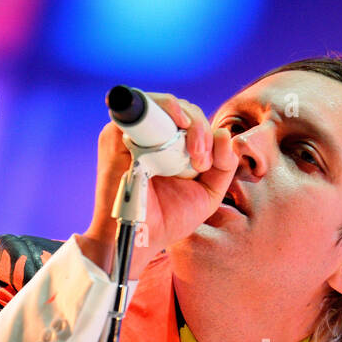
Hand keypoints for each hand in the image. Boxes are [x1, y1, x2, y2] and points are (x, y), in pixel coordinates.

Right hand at [81, 92, 239, 279]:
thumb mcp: (208, 192)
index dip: (205, 132)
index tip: (209, 163)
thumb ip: (224, 165)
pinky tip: (180, 124)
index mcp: (171, 146)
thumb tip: (224, 133)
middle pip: (182, 110)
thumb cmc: (170, 217)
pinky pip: (140, 104)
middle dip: (200, 130)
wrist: (143, 237)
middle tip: (201, 162)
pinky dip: (164, 107)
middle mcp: (151, 136)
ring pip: (164, 103)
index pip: (192, 121)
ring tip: (194, 153)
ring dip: (188, 122)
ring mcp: (133, 133)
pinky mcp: (116, 133)